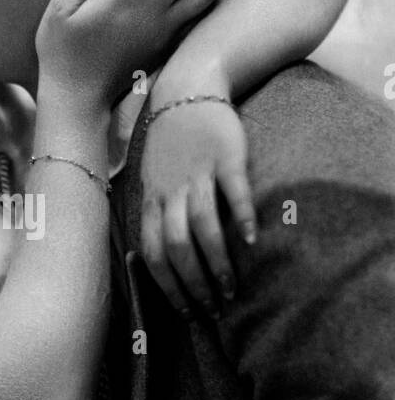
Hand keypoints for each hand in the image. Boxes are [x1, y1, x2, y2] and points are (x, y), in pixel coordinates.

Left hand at [139, 101, 256, 315]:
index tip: (186, 312)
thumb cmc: (172, 142)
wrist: (190, 88)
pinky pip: (232, 190)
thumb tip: (148, 258)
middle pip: (176, 246)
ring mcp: (198, 172)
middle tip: (212, 310)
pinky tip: (251, 241)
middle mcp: (170, 189)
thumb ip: (152, 212)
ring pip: (201, 225)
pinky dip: (242, 217)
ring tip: (231, 288)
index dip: (168, 286)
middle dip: (193, 283)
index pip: (152, 252)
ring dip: (216, 262)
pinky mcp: (225, 156)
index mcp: (151, 199)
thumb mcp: (150, 177)